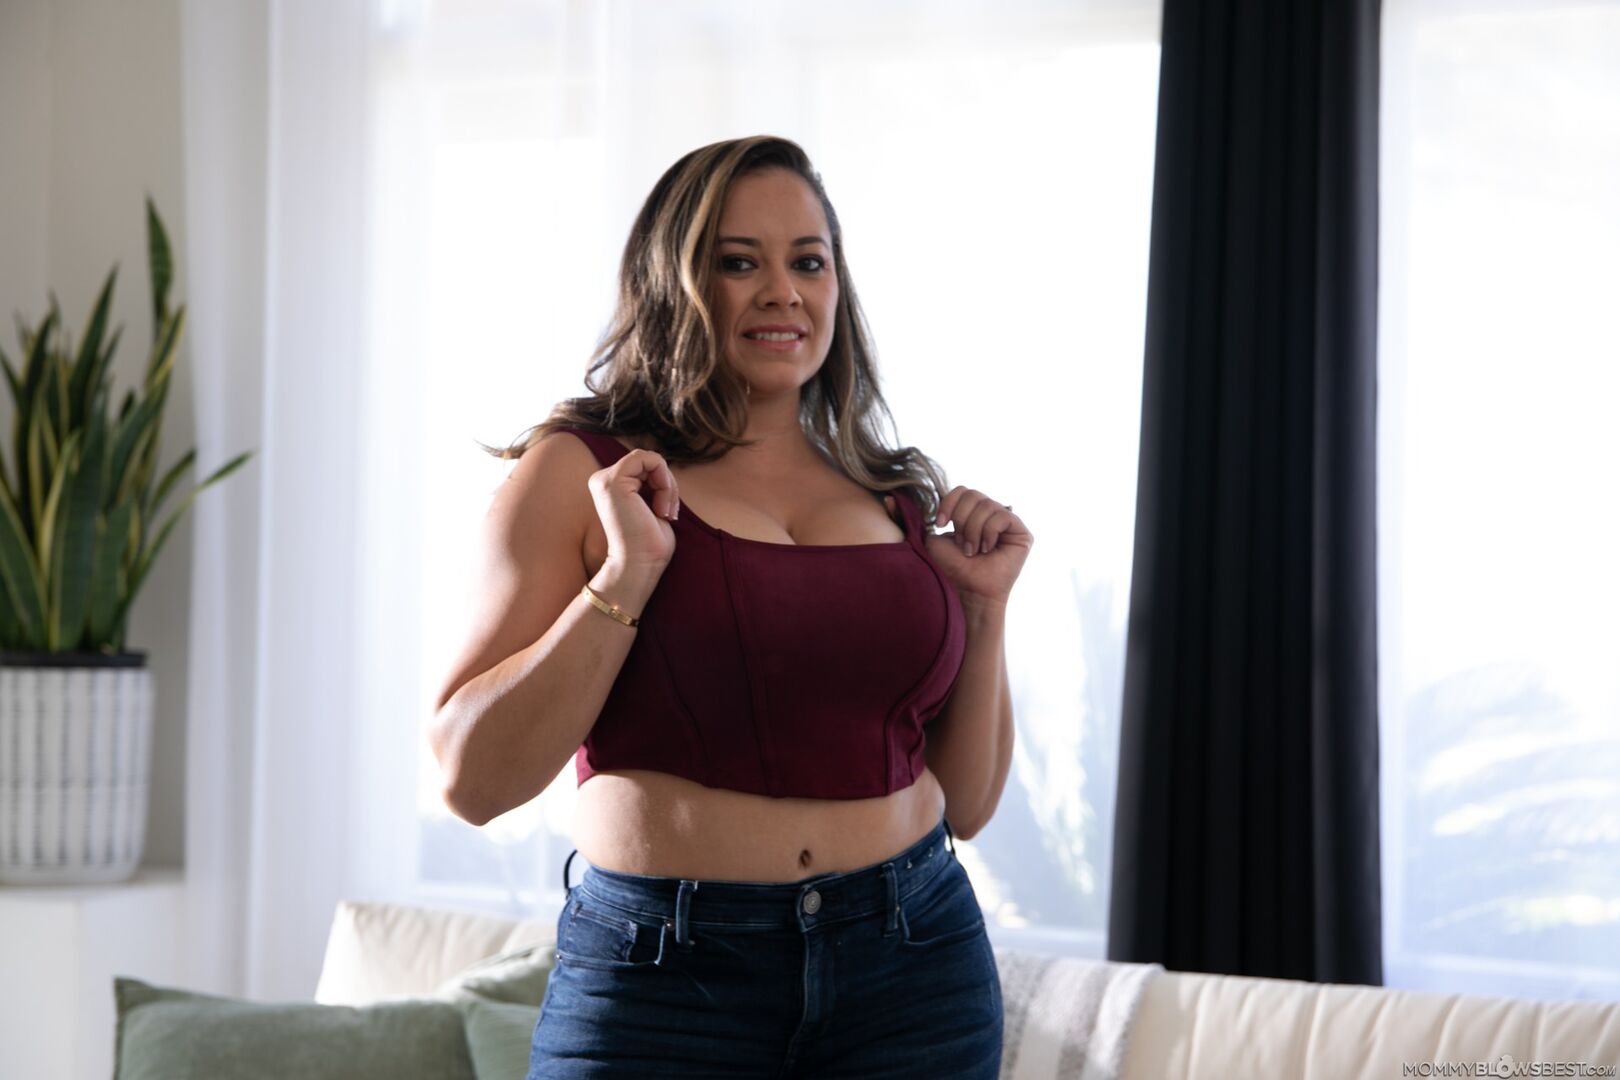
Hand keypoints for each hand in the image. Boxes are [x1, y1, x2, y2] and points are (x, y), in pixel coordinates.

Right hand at [589, 448, 679, 567]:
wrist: (639, 565)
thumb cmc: (649, 544)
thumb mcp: (653, 505)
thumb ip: (653, 485)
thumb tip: (664, 469)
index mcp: (609, 486)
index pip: (644, 466)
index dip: (664, 484)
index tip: (666, 513)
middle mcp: (601, 480)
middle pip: (648, 461)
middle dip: (667, 485)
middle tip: (667, 513)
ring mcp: (604, 479)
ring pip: (650, 459)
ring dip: (667, 486)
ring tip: (663, 512)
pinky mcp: (612, 481)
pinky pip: (649, 459)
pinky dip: (665, 481)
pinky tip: (660, 507)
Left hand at [924, 487, 1030, 605]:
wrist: (970, 590)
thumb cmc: (954, 568)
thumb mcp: (936, 539)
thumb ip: (941, 517)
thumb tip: (945, 500)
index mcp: (973, 514)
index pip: (963, 491)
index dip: (949, 502)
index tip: (940, 524)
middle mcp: (991, 516)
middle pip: (973, 494)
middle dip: (962, 519)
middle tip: (961, 543)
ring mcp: (1008, 523)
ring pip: (987, 505)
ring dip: (973, 530)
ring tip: (973, 551)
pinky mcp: (1022, 532)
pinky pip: (1002, 516)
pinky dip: (989, 532)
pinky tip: (987, 549)